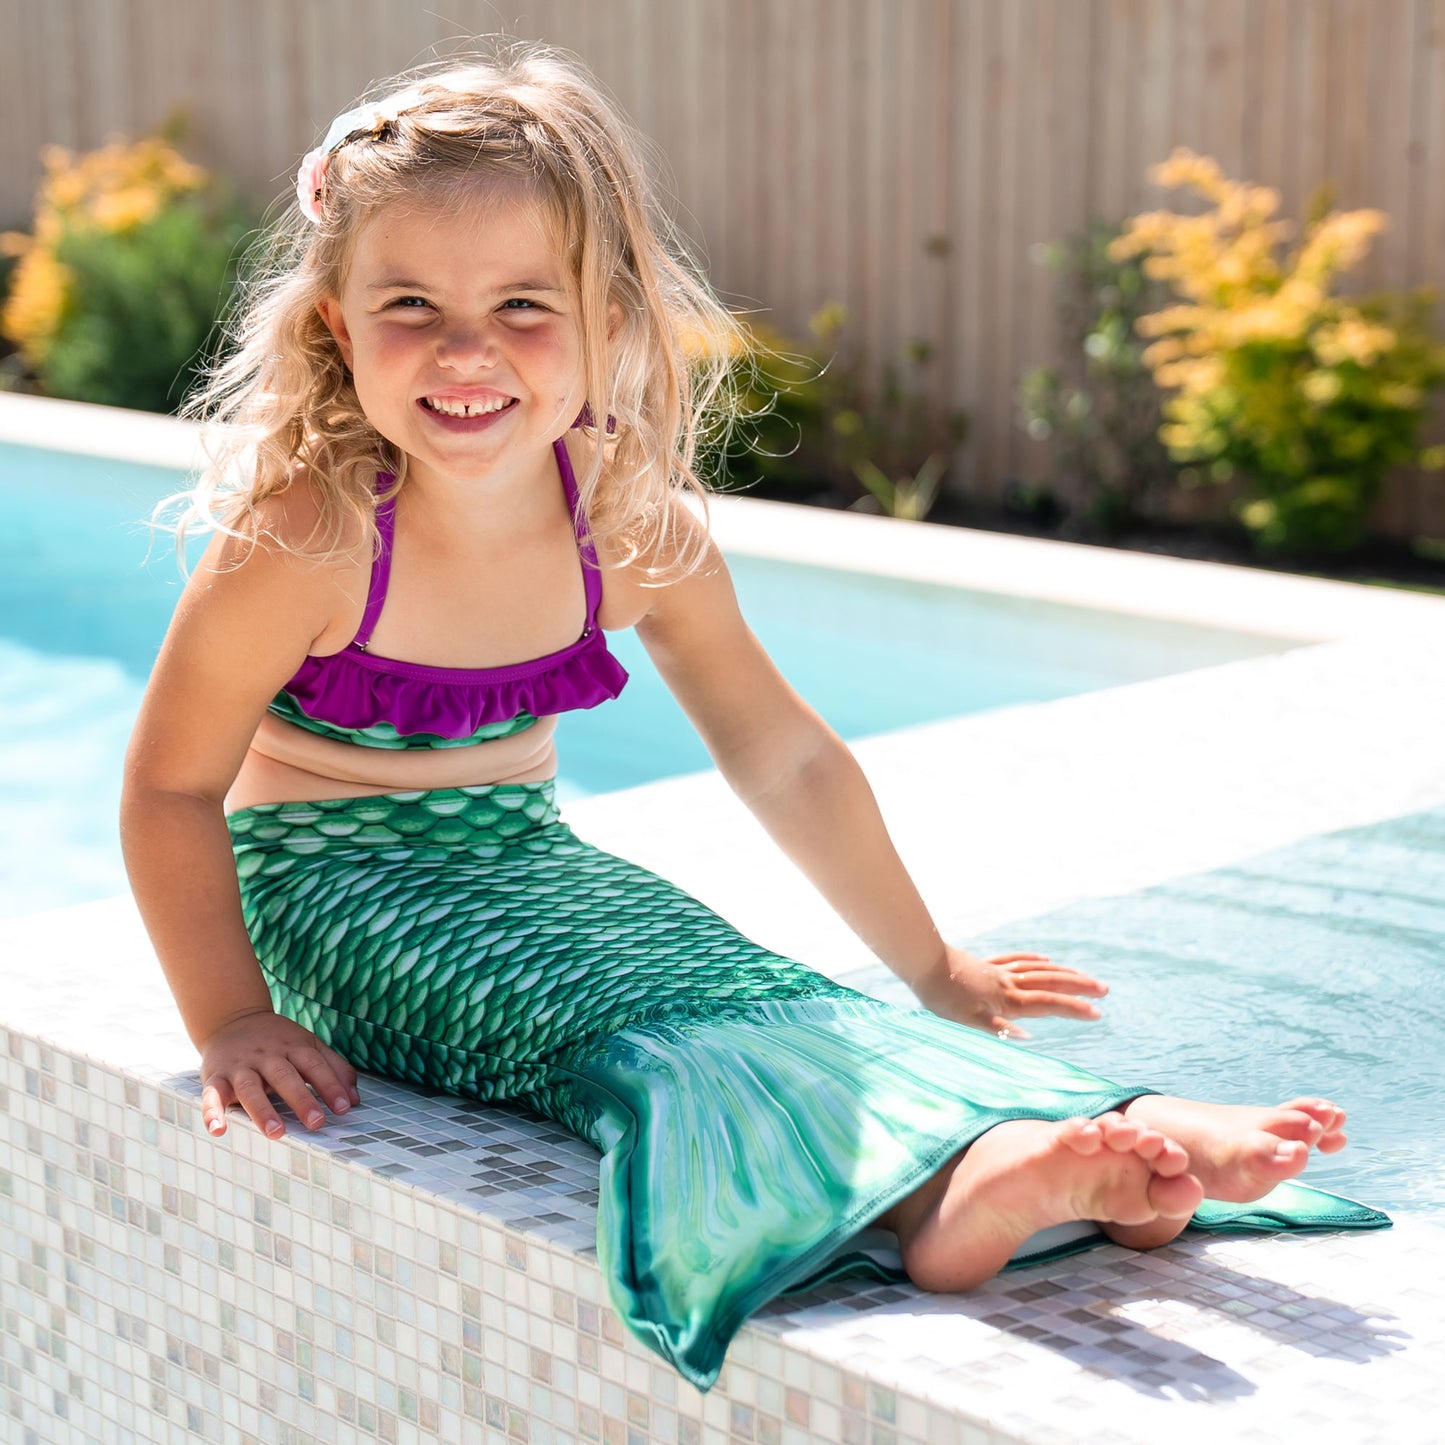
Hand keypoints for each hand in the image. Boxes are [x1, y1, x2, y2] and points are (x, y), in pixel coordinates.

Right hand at [198, 1009, 360, 1138]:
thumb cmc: (278, 1040)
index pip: (315, 1066)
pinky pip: (211, 1095)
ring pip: (251, 1088)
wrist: (232, 1018)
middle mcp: (267, 1056)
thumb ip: (334, 1068)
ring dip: (263, 1110)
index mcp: (293, 1047)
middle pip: (285, 1076)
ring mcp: (240, 1066)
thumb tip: (355, 1099)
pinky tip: (218, 1130)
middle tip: (317, 1122)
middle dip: (302, 1099)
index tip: (345, 1107)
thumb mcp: (308, 1045)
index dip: (331, 1086)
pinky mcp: (215, 1077)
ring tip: (276, 1132)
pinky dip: (212, 1112)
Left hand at [910, 945, 1107, 1038]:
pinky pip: (1016, 959)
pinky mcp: (986, 963)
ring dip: (1063, 973)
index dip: (1074, 1009)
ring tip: (1084, 976)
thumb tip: (1029, 1038)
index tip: (1098, 1013)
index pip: (1048, 1004)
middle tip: (1104, 990)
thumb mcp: (967, 1021)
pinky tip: (1044, 958)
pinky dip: (1034, 960)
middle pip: (1050, 983)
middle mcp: (1008, 983)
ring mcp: (998, 971)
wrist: (923, 963)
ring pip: (1038, 969)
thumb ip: (999, 1029)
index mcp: (1007, 1000)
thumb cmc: (942, 997)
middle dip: (1079, 987)